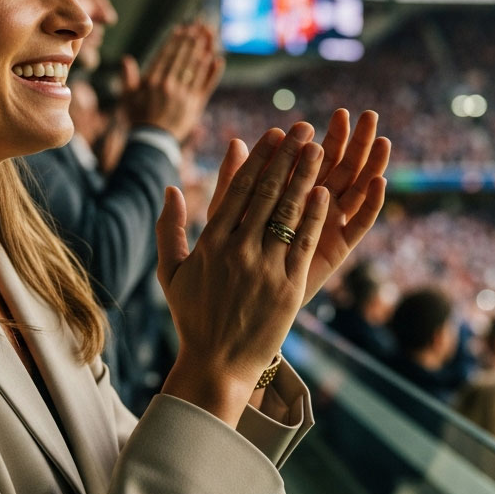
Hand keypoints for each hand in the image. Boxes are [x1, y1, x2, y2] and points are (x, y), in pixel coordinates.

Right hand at [122, 24, 224, 143]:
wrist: (153, 141)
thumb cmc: (138, 118)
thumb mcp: (128, 97)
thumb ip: (127, 77)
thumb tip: (126, 59)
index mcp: (153, 81)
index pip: (165, 55)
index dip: (174, 41)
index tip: (181, 29)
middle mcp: (169, 85)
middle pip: (182, 58)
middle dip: (190, 41)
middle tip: (197, 27)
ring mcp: (183, 94)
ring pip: (194, 68)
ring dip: (202, 50)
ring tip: (207, 37)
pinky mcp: (195, 104)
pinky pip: (205, 84)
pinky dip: (211, 71)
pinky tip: (216, 59)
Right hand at [155, 123, 329, 425]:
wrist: (217, 364)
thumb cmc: (193, 317)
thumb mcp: (170, 272)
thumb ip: (169, 228)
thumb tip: (170, 188)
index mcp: (210, 244)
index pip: (237, 190)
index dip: (257, 159)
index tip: (273, 134)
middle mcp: (237, 251)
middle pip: (266, 194)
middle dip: (286, 158)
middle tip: (303, 130)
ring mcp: (264, 268)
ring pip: (287, 213)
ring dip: (304, 178)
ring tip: (320, 149)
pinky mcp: (288, 287)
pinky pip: (303, 243)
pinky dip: (314, 216)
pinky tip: (325, 192)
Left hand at [208, 109, 389, 306]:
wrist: (241, 305)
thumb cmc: (231, 260)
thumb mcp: (228, 215)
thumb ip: (234, 180)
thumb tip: (235, 142)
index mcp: (293, 192)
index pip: (315, 156)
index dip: (327, 135)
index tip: (338, 112)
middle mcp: (316, 206)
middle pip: (341, 167)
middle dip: (353, 142)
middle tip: (366, 115)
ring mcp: (329, 226)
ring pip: (355, 190)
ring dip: (369, 165)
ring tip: (381, 139)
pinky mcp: (337, 249)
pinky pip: (358, 224)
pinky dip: (370, 204)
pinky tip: (379, 181)